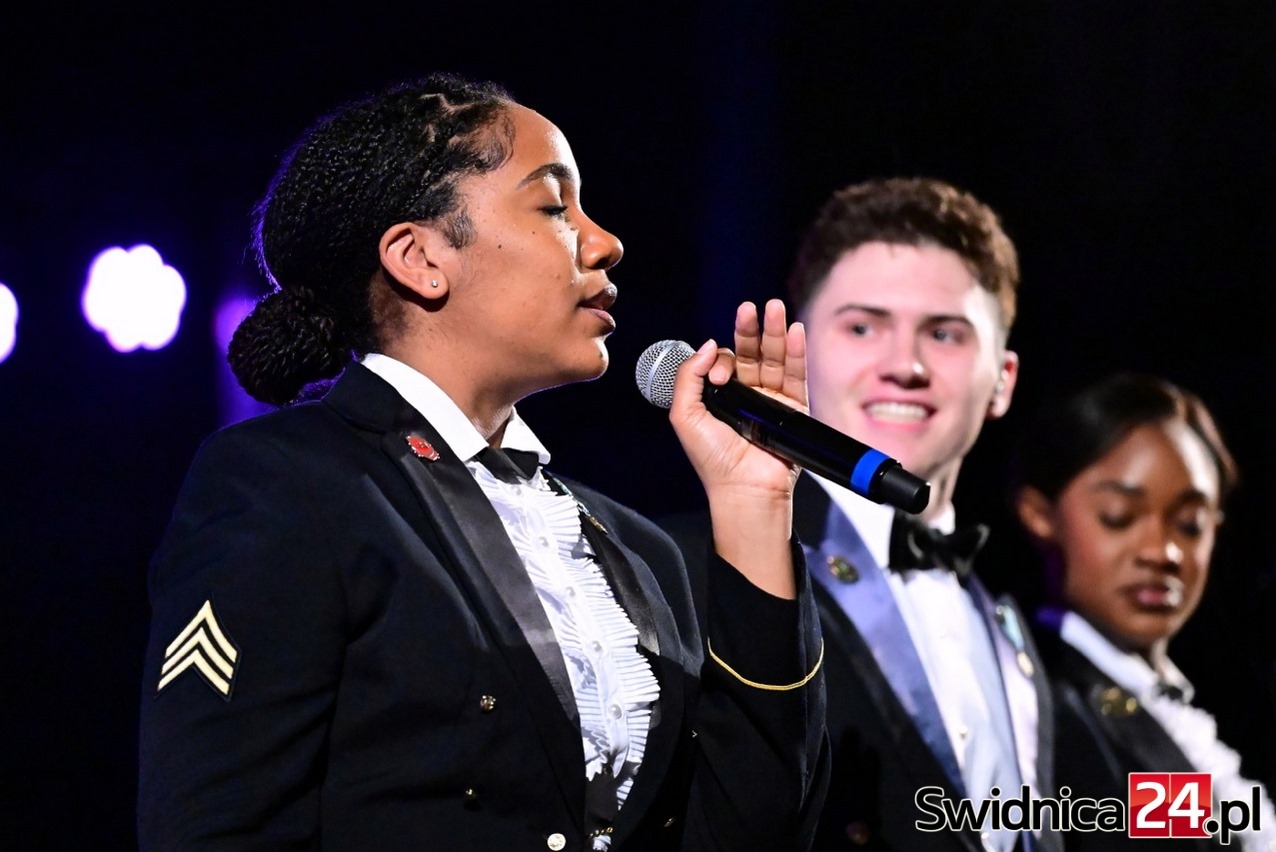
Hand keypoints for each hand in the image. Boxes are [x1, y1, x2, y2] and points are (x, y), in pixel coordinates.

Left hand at [668, 299, 805, 596]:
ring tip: (775, 308)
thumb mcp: (685, 415)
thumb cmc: (713, 461)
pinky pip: (796, 377)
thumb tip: (710, 345)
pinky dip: (797, 353)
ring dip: (776, 333)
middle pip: (752, 354)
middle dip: (752, 329)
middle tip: (752, 307)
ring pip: (775, 360)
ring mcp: (771, 403)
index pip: (725, 362)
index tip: (718, 377)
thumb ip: (689, 377)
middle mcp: (747, 397)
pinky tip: (795, 331)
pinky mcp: (793, 412)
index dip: (721, 360)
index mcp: (720, 397)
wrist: (744, 491)